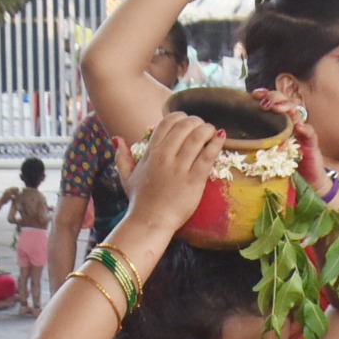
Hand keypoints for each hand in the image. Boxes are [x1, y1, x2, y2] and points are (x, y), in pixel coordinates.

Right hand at [120, 111, 225, 235]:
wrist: (150, 222)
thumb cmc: (140, 202)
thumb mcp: (126, 177)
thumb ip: (122, 157)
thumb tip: (117, 139)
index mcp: (151, 153)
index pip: (166, 123)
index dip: (179, 117)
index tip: (187, 120)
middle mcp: (164, 157)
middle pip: (183, 127)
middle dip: (196, 121)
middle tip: (202, 126)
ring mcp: (179, 168)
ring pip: (196, 138)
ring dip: (207, 129)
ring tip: (212, 131)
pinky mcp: (194, 180)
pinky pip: (207, 156)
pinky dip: (215, 144)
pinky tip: (221, 139)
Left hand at [251, 88, 328, 191]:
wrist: (305, 183)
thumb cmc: (282, 168)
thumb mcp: (263, 153)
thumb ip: (252, 142)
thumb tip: (228, 135)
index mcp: (278, 123)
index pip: (273, 101)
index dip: (265, 94)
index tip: (254, 95)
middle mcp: (291, 123)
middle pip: (285, 101)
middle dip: (275, 97)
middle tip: (265, 104)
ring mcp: (302, 132)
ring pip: (296, 111)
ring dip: (287, 107)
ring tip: (278, 109)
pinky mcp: (311, 143)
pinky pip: (310, 132)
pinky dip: (305, 128)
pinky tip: (299, 126)